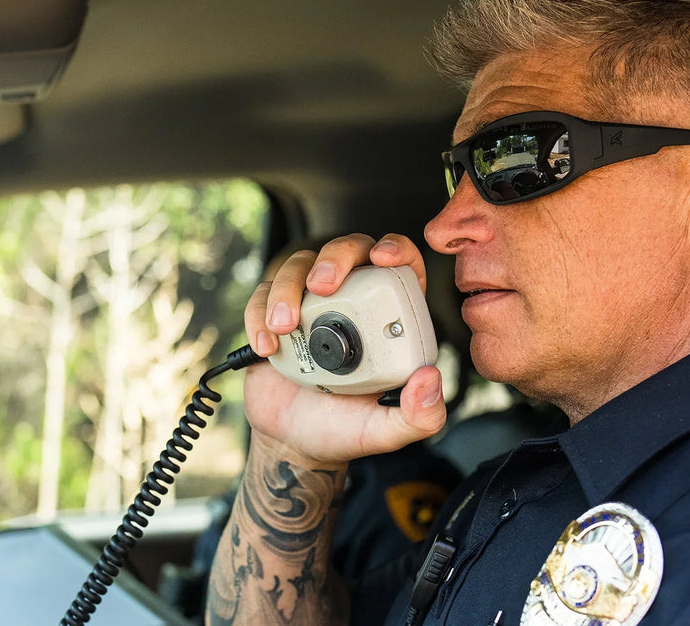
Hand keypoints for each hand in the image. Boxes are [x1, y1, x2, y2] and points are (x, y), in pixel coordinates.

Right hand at [242, 233, 445, 463]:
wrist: (291, 442)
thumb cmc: (344, 429)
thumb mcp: (385, 430)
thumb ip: (419, 416)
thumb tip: (430, 379)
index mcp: (388, 318)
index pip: (401, 265)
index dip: (396, 248)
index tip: (383, 257)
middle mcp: (352, 301)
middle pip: (348, 249)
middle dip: (334, 257)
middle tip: (320, 286)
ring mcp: (311, 303)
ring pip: (300, 264)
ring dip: (287, 288)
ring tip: (283, 328)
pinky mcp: (274, 312)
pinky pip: (263, 292)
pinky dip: (258, 312)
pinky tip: (266, 347)